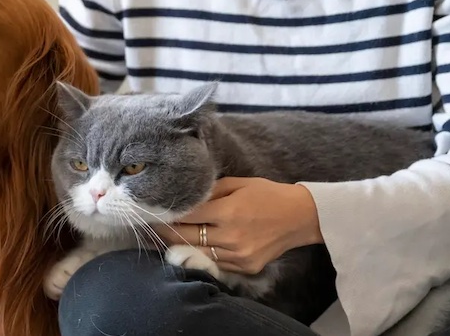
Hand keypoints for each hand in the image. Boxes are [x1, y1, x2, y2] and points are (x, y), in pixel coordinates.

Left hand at [155, 177, 322, 274]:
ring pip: (197, 254)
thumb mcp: (238, 184)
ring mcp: (238, 255)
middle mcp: (231, 236)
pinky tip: (189, 247)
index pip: (187, 215)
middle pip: (186, 237)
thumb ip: (210, 191)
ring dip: (178, 246)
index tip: (151, 210)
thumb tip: (183, 196)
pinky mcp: (245, 267)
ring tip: (161, 239)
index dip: (167, 213)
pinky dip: (201, 255)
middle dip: (165, 231)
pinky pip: (215, 262)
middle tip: (147, 226)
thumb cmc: (268, 194)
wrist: (301, 216)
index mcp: (229, 211)